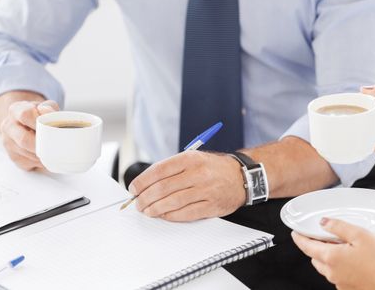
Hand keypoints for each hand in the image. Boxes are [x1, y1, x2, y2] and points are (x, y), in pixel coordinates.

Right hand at [0, 100, 58, 170]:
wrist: (27, 124)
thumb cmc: (39, 115)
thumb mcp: (45, 107)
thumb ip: (49, 107)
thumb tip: (48, 112)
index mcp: (15, 110)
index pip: (25, 115)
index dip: (39, 122)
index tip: (50, 127)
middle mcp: (8, 127)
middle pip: (24, 139)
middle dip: (42, 144)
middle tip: (56, 145)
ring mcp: (8, 143)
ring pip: (27, 153)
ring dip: (43, 154)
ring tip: (55, 151)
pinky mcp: (13, 157)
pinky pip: (28, 163)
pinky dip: (40, 162)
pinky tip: (47, 156)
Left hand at [129, 150, 245, 221]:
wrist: (241, 177)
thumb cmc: (213, 168)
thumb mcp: (194, 158)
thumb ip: (172, 168)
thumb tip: (146, 183)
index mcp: (190, 158)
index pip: (159, 170)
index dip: (142, 181)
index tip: (134, 188)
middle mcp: (198, 173)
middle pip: (163, 188)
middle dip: (145, 197)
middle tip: (138, 203)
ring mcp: (206, 190)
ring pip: (172, 202)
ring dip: (155, 208)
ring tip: (147, 210)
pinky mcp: (211, 206)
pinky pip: (186, 213)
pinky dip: (171, 215)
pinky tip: (163, 215)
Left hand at [291, 218, 374, 289]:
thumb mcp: (361, 235)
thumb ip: (339, 227)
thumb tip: (324, 222)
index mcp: (331, 257)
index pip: (306, 246)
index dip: (299, 238)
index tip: (295, 232)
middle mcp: (332, 272)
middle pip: (316, 256)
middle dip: (317, 245)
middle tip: (325, 235)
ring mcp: (341, 282)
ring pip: (328, 266)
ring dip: (332, 254)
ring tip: (349, 244)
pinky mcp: (350, 288)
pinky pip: (341, 273)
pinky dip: (344, 264)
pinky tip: (361, 257)